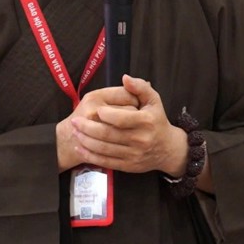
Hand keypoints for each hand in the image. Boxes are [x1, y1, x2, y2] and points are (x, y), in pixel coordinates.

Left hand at [66, 75, 188, 175]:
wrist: (167, 149)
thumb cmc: (157, 120)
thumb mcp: (154, 100)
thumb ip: (139, 87)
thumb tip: (125, 77)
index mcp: (146, 121)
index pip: (122, 118)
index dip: (106, 114)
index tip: (96, 109)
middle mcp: (140, 139)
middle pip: (109, 134)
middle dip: (88, 128)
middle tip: (75, 121)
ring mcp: (134, 154)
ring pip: (104, 149)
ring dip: (86, 141)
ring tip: (75, 132)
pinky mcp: (128, 166)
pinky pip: (106, 161)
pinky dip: (90, 155)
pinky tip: (80, 148)